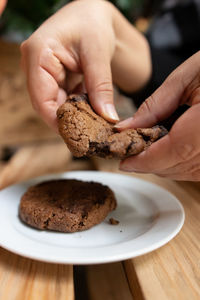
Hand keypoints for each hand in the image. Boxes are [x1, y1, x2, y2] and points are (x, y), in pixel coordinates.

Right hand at [21, 0, 150, 129]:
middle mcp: (35, 66)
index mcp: (38, 55)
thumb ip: (101, 87)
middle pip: (47, 105)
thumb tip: (108, 117)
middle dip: (70, 121)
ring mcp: (43, 74)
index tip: (78, 137)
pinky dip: (78, 107)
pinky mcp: (53, 79)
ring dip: (75, 116)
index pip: (41, 100)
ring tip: (95, 126)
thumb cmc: (92, 23)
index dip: (58, 122)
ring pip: (56, 105)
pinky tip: (92, 112)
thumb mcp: (98, 54)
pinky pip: (63, 100)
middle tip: (91, 136)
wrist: (93, 14)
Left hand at [117, 51, 199, 180]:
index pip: (173, 151)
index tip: (125, 162)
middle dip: (150, 165)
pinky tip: (169, 153)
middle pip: (180, 166)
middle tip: (131, 156)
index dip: (145, 161)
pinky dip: (182, 165)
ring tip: (146, 154)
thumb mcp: (187, 77)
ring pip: (190, 172)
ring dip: (165, 167)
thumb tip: (126, 128)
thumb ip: (155, 105)